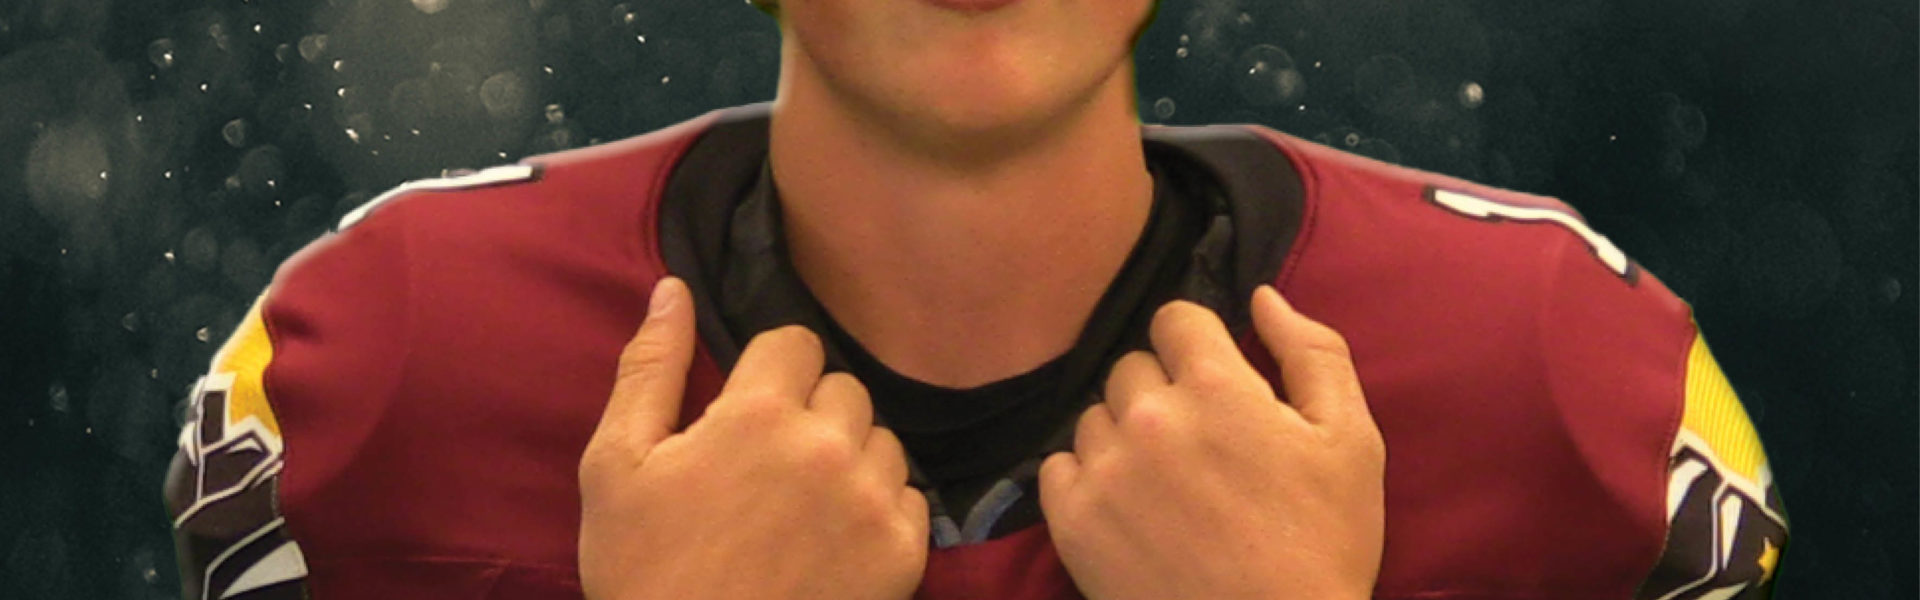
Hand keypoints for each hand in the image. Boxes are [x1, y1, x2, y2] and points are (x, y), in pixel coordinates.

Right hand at [578, 277, 928, 599]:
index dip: (769, 374)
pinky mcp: (903, 555)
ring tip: (802, 506)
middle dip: (810, 414)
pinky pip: (910, 499)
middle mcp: (828, 448)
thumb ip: (651, 367)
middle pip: (844, 388)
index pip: (797, 342)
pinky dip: (878, 511)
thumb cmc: (644, 573)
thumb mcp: (615, 466)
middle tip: (768, 468)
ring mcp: (872, 503)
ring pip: (882, 441)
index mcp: (757, 416)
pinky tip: (833, 542)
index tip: (746, 414)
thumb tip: (675, 287)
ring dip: (849, 460)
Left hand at [1038, 285, 1385, 599]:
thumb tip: (1261, 296)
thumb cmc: (1322, 544)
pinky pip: (1058, 467)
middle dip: (1164, 393)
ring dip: (1124, 436)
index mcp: (1218, 389)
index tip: (1213, 382)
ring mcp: (1105, 470)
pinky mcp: (1072, 520)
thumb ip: (1312, 353)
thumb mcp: (1351, 441)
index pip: (1175, 318)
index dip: (1198, 345)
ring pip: (1096, 416)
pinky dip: (1088, 480)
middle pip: (1133, 368)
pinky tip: (1129, 510)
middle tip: (1200, 446)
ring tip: (1166, 484)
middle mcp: (1150, 418)